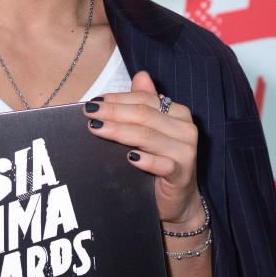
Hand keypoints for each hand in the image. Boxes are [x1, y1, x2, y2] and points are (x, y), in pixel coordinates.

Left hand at [83, 71, 204, 226]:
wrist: (178, 201)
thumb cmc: (161, 162)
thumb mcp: (151, 131)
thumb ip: (145, 104)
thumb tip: (141, 75)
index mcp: (177, 113)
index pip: (144, 99)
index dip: (117, 99)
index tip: (93, 102)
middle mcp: (185, 129)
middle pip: (144, 115)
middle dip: (113, 112)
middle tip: (89, 113)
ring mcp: (186, 152)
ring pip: (148, 136)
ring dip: (120, 132)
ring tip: (97, 129)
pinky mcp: (183, 174)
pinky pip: (163, 164)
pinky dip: (146, 160)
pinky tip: (129, 157)